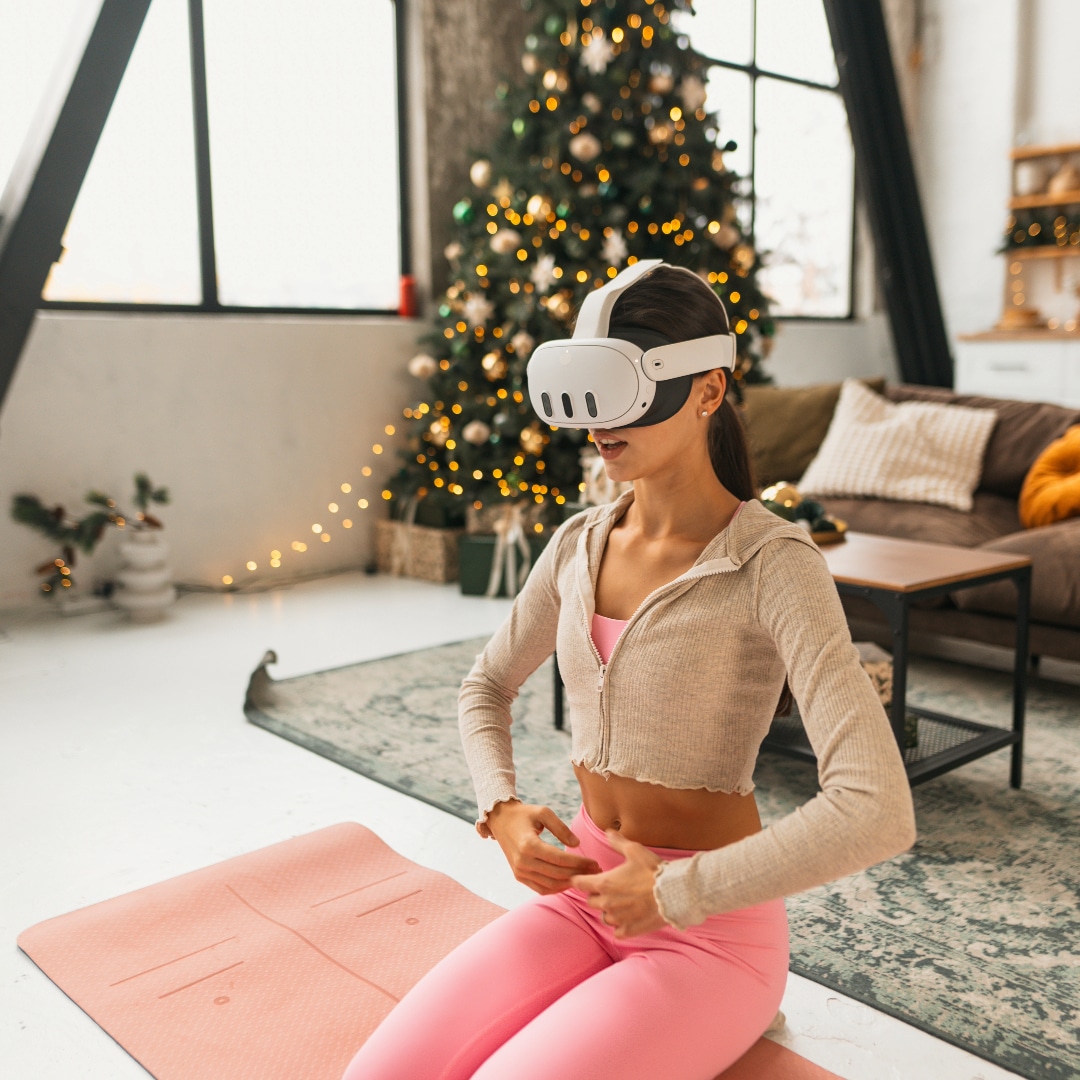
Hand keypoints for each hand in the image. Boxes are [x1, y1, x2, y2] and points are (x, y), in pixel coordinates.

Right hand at [486, 801, 600, 894]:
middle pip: (557, 874)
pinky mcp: (519, 876)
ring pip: (550, 885)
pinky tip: (570, 881)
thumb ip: (561, 828)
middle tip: (596, 871)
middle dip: (579, 874)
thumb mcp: (543, 813)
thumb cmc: (524, 814)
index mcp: (528, 844)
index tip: (595, 863)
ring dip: (570, 883)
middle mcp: (523, 861)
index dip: (579, 863)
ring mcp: (519, 871)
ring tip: (586, 877)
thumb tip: (577, 844)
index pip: (560, 859)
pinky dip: (557, 888)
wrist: (501, 820)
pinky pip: (541, 888)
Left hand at [570, 830, 668, 938]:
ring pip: (604, 917)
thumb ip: (617, 842)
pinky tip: (629, 918)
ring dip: (609, 911)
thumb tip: (607, 832)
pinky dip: (620, 926)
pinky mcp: (629, 931)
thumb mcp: (634, 850)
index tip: (588, 877)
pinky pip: (617, 931)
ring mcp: (617, 919)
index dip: (581, 879)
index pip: (579, 883)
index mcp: (604, 883)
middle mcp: (607, 903)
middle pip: (590, 901)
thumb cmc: (653, 870)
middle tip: (610, 888)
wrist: (673, 893)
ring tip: (622, 903)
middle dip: (596, 894)